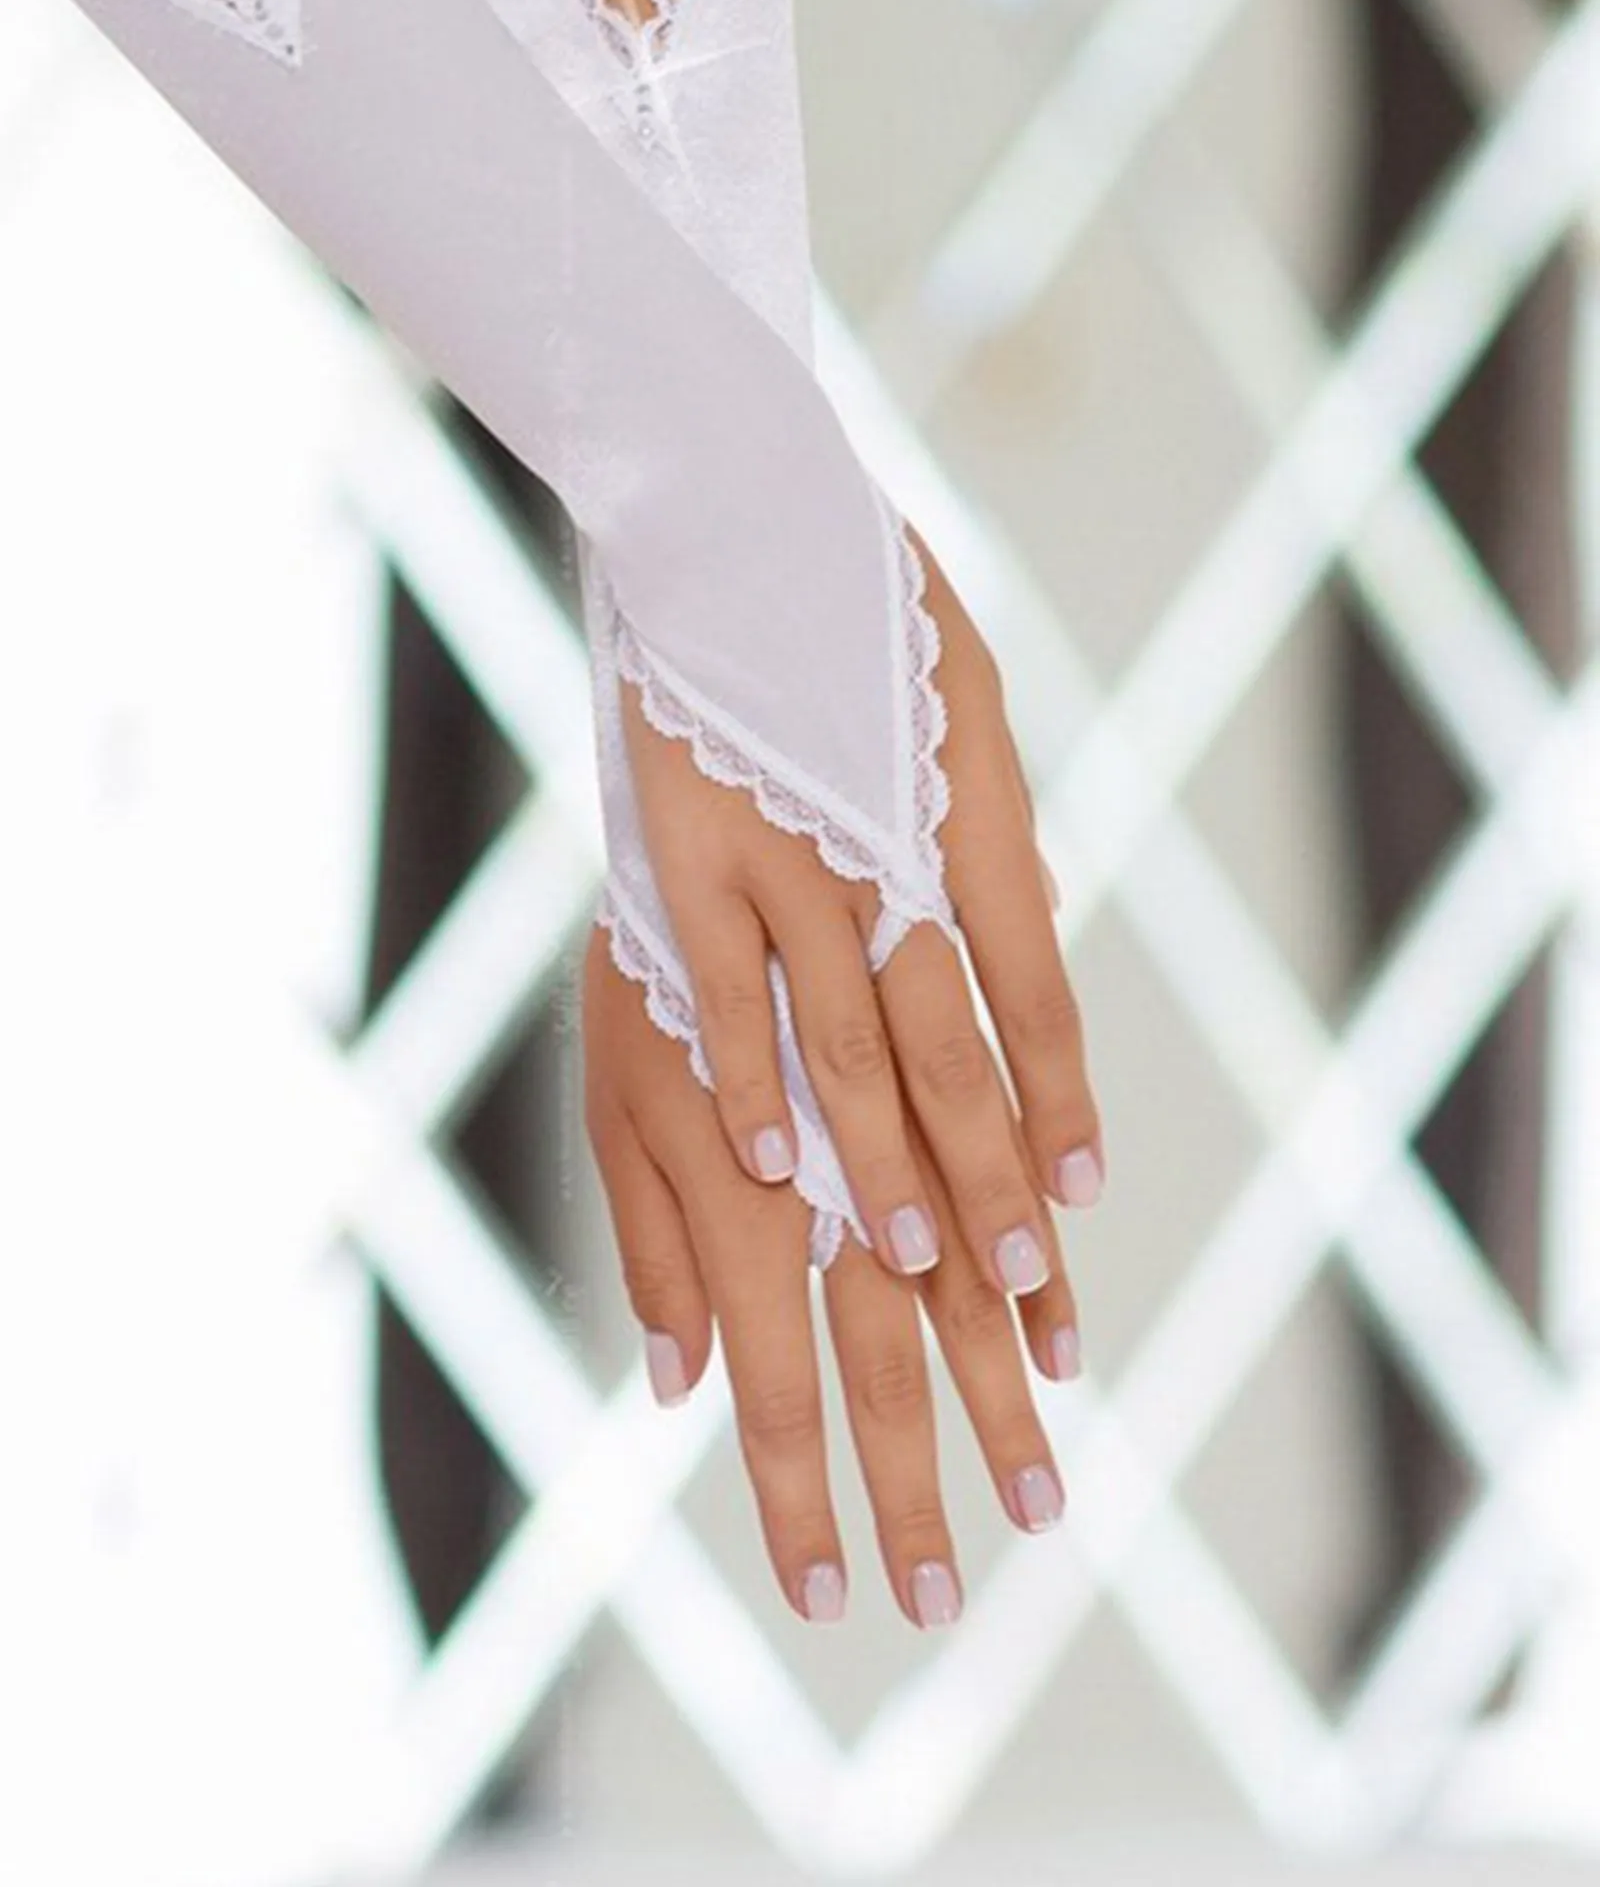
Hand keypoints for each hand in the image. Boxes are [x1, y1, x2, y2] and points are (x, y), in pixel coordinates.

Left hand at [583, 919, 1079, 1625]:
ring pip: (965, 1272)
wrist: (725, 769)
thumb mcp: (619, 1096)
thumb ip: (657, 1238)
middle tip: (950, 1599)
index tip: (826, 1599)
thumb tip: (680, 1386)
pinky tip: (1061, 1312)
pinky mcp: (946, 1039)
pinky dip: (1034, 1249)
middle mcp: (825, 1158)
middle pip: (881, 1353)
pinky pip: (1005, 1160)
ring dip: (999, 1388)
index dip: (798, 1494)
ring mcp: (895, 1100)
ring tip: (1040, 1489)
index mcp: (731, 1183)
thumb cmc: (646, 954)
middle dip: (912, 1484)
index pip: (774, 1379)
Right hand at [619, 522, 1105, 1300]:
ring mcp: (790, 858)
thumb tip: (1040, 902)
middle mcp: (892, 853)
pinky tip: (768, 1166)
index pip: (1033, 986)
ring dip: (884, 1163)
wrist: (742, 505)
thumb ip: (988, 823)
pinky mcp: (691, 854)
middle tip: (1026, 1292)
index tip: (1084, 1197)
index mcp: (969, 813)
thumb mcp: (965, 698)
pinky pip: (724, 990)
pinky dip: (749, 1079)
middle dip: (992, 1178)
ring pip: (848, 1039)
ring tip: (917, 1261)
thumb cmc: (865, 602)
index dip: (1059, 1096)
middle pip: (954, 1045)